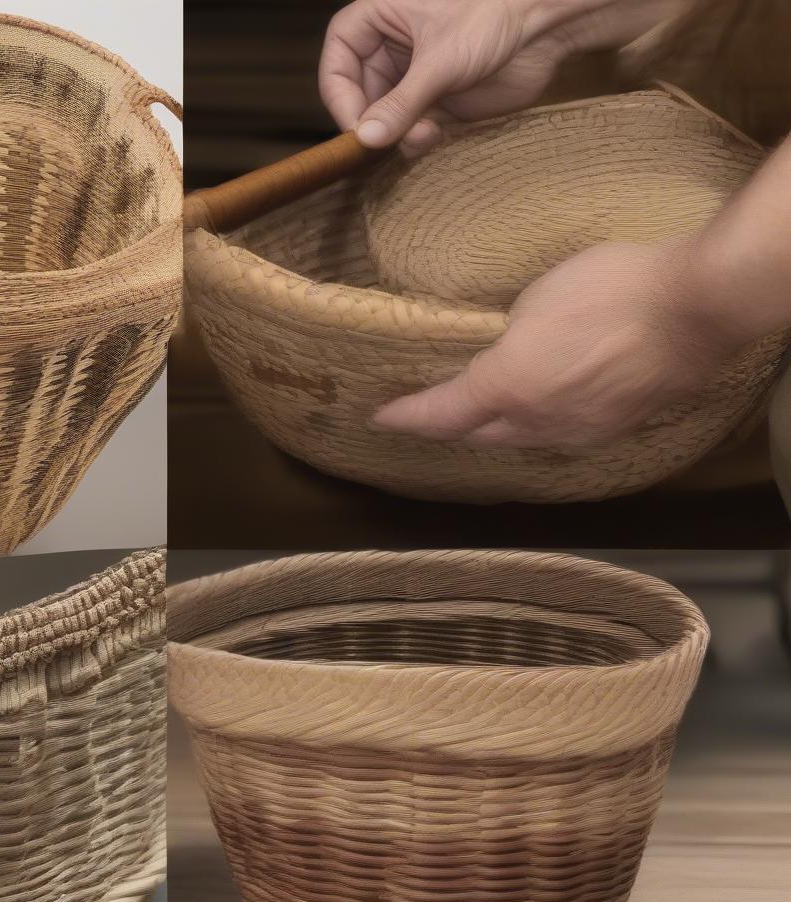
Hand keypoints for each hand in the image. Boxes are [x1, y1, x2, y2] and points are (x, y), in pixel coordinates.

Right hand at [320, 0, 686, 154]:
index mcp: (382, 16)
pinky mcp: (435, 102)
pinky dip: (415, 140)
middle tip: (386, 141)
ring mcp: (413, 76)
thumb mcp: (441, 59)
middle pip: (357, 92)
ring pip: (383, 117)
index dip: (339, 91)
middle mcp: (393, 47)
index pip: (339, 54)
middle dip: (372, 120)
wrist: (547, 26)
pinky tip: (433, 136)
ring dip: (396, 135)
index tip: (354, 123)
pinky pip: (409, 129)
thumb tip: (366, 139)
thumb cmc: (494, 14)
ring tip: (422, 136)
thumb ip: (401, 102)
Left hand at [372, 239, 750, 449]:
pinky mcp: (607, 432)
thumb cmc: (613, 287)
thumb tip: (506, 350)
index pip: (441, 414)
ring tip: (478, 414)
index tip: (379, 417)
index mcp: (507, 386)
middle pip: (475, 435)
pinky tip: (535, 413)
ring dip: (492, 429)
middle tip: (427, 412)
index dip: (406, 417)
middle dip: (447, 427)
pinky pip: (555, 437)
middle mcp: (534, 423)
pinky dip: (533, 427)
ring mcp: (573, 433)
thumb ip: (509, 333)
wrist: (695, 309)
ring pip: (517, 440)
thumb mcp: (540, 296)